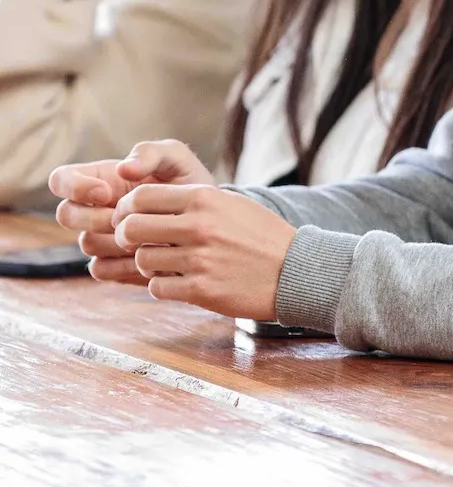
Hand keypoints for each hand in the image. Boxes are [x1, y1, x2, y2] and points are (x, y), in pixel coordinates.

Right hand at [51, 140, 214, 283]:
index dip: (74, 187)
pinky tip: (151, 254)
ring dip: (116, 240)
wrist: (208, 221)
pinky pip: (101, 269)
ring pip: (86, 243)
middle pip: (66, 215)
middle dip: (95, 217)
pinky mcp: (112, 264)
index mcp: (100, 178)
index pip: (61, 179)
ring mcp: (101, 237)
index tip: (106, 192)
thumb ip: (150, 152)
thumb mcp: (176, 158)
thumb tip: (122, 168)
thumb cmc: (188, 182)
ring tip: (151, 234)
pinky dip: (124, 264)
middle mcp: (93, 209)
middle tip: (126, 219)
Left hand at [111, 185, 295, 319]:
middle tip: (133, 243)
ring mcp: (199, 259)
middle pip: (131, 228)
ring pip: (141, 259)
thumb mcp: (231, 204)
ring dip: (146, 263)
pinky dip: (161, 285)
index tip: (127, 219)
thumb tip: (146, 203)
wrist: (294, 270)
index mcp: (205, 198)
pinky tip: (178, 281)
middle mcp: (199, 225)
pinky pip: (156, 287)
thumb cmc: (261, 235)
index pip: (141, 197)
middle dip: (125, 237)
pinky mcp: (200, 289)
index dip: (126, 209)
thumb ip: (193, 201)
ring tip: (164, 263)